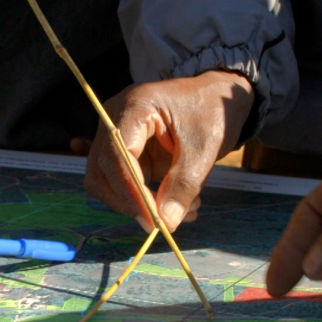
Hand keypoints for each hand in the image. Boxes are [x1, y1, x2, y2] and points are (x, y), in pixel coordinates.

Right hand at [85, 71, 253, 231]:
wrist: (218, 98)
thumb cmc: (212, 112)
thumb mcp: (204, 147)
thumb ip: (184, 184)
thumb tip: (166, 223)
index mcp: (135, 106)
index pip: (117, 154)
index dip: (130, 191)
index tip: (152, 220)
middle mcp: (115, 119)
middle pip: (102, 170)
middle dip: (131, 201)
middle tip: (165, 221)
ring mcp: (117, 136)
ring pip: (106, 182)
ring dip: (136, 204)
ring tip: (180, 212)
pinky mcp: (125, 153)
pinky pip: (122, 183)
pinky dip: (143, 200)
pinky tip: (174, 205)